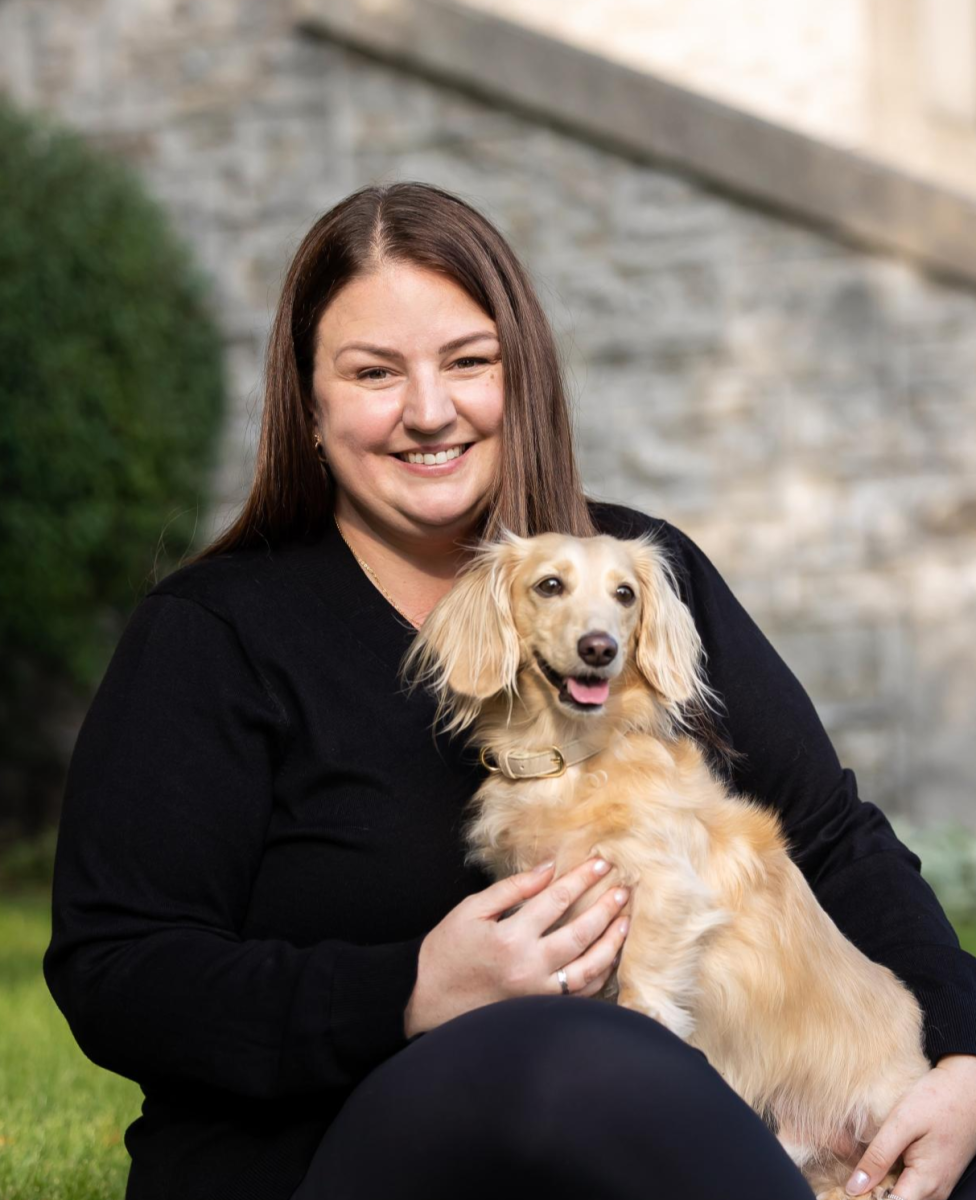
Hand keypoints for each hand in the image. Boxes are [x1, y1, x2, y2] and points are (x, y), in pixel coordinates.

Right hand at [403, 856, 630, 1037]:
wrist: (427, 999)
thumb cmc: (447, 951)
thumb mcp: (471, 910)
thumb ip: (512, 888)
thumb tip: (548, 868)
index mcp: (510, 938)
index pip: (556, 901)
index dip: (581, 880)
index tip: (600, 864)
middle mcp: (528, 968)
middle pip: (580, 933)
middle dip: (606, 908)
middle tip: (625, 888)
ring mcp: (537, 993)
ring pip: (588, 968)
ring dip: (611, 943)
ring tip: (626, 921)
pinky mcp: (539, 1010)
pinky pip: (579, 994)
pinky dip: (599, 975)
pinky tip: (609, 956)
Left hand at [845, 1054, 975, 1198]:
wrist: (967, 1091)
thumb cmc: (938, 1101)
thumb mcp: (902, 1122)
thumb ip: (879, 1156)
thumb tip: (855, 1187)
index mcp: (925, 1182)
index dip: (865, 1199)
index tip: (848, 1187)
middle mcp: (934, 1192)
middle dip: (870, 1192)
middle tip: (851, 1175)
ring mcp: (937, 1186)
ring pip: (902, 1198)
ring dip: (880, 1186)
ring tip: (861, 1167)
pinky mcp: (936, 1177)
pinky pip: (910, 1188)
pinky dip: (891, 1179)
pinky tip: (880, 1161)